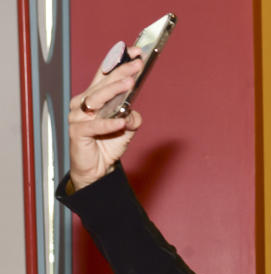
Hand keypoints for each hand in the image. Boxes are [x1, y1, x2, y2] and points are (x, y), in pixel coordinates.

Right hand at [68, 46, 144, 191]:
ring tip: (129, 83)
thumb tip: (132, 112)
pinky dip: (109, 124)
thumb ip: (132, 116)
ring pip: (97, 99)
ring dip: (113, 90)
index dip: (119, 62)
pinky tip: (121, 123)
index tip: (136, 53)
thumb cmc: (109, 143)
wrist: (98, 168)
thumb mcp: (127, 128)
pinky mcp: (78, 132)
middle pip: (103, 84)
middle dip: (120, 72)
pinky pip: (95, 126)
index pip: (106, 75)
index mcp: (94, 97)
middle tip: (136, 65)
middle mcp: (84, 103)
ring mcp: (79, 116)